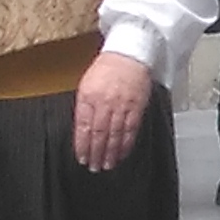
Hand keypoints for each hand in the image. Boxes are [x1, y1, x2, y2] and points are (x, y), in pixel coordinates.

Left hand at [72, 50, 153, 171]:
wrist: (129, 53)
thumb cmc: (107, 68)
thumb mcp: (86, 85)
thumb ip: (84, 107)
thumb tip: (82, 130)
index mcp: (88, 96)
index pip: (83, 127)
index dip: (82, 145)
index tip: (82, 158)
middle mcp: (104, 102)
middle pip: (99, 134)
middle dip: (96, 153)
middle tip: (94, 166)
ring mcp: (121, 105)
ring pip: (114, 134)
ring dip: (110, 152)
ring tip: (107, 165)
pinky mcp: (136, 106)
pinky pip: (130, 129)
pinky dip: (126, 144)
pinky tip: (122, 153)